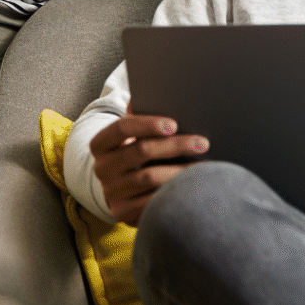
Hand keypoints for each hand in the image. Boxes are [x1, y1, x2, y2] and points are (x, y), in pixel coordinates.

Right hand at [89, 113, 209, 225]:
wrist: (120, 189)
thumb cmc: (135, 152)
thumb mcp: (132, 135)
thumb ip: (140, 115)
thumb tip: (161, 92)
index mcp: (100, 144)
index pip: (121, 127)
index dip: (147, 123)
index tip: (174, 123)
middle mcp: (101, 168)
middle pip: (141, 151)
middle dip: (175, 145)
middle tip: (202, 143)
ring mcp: (111, 192)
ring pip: (150, 177)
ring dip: (180, 170)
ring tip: (204, 165)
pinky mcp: (123, 212)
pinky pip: (152, 202)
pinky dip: (174, 192)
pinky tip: (191, 185)